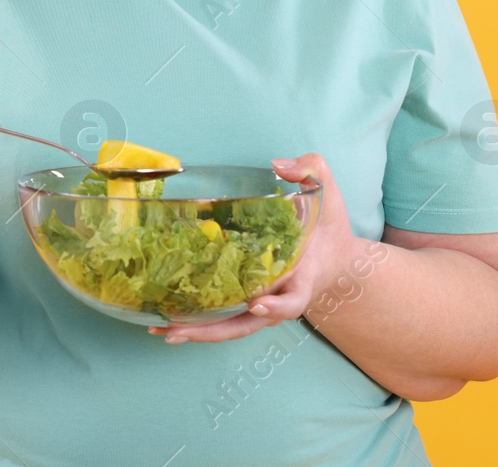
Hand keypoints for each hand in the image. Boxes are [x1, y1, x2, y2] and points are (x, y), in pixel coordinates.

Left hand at [147, 152, 354, 343]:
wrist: (337, 261)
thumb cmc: (329, 227)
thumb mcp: (329, 194)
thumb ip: (311, 171)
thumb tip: (278, 165)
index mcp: (302, 279)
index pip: (293, 301)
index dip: (276, 306)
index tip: (256, 303)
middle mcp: (280, 299)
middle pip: (248, 325)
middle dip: (213, 330)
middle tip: (177, 329)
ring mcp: (264, 306)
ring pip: (231, 328)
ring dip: (197, 331)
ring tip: (160, 330)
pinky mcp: (248, 303)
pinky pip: (224, 318)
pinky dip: (198, 322)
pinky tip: (165, 321)